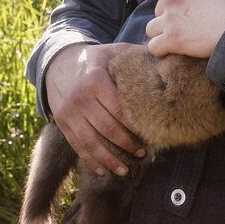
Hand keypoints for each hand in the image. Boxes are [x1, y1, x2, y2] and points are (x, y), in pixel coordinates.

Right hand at [44, 42, 145, 177]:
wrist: (58, 64)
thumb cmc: (95, 60)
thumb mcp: (113, 52)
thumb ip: (135, 56)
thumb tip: (166, 57)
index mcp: (95, 78)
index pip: (120, 108)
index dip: (136, 125)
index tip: (152, 134)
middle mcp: (80, 97)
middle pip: (107, 128)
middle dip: (127, 144)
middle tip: (143, 153)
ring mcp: (69, 112)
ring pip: (91, 142)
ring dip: (109, 159)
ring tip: (125, 170)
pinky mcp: (63, 123)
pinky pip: (77, 146)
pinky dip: (91, 161)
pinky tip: (103, 171)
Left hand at [147, 0, 224, 59]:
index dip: (179, 7)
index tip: (192, 15)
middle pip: (159, 11)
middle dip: (169, 20)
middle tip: (186, 30)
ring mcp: (170, 18)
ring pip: (151, 28)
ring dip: (162, 35)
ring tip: (178, 42)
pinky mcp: (172, 39)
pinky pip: (154, 47)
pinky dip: (162, 51)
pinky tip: (173, 53)